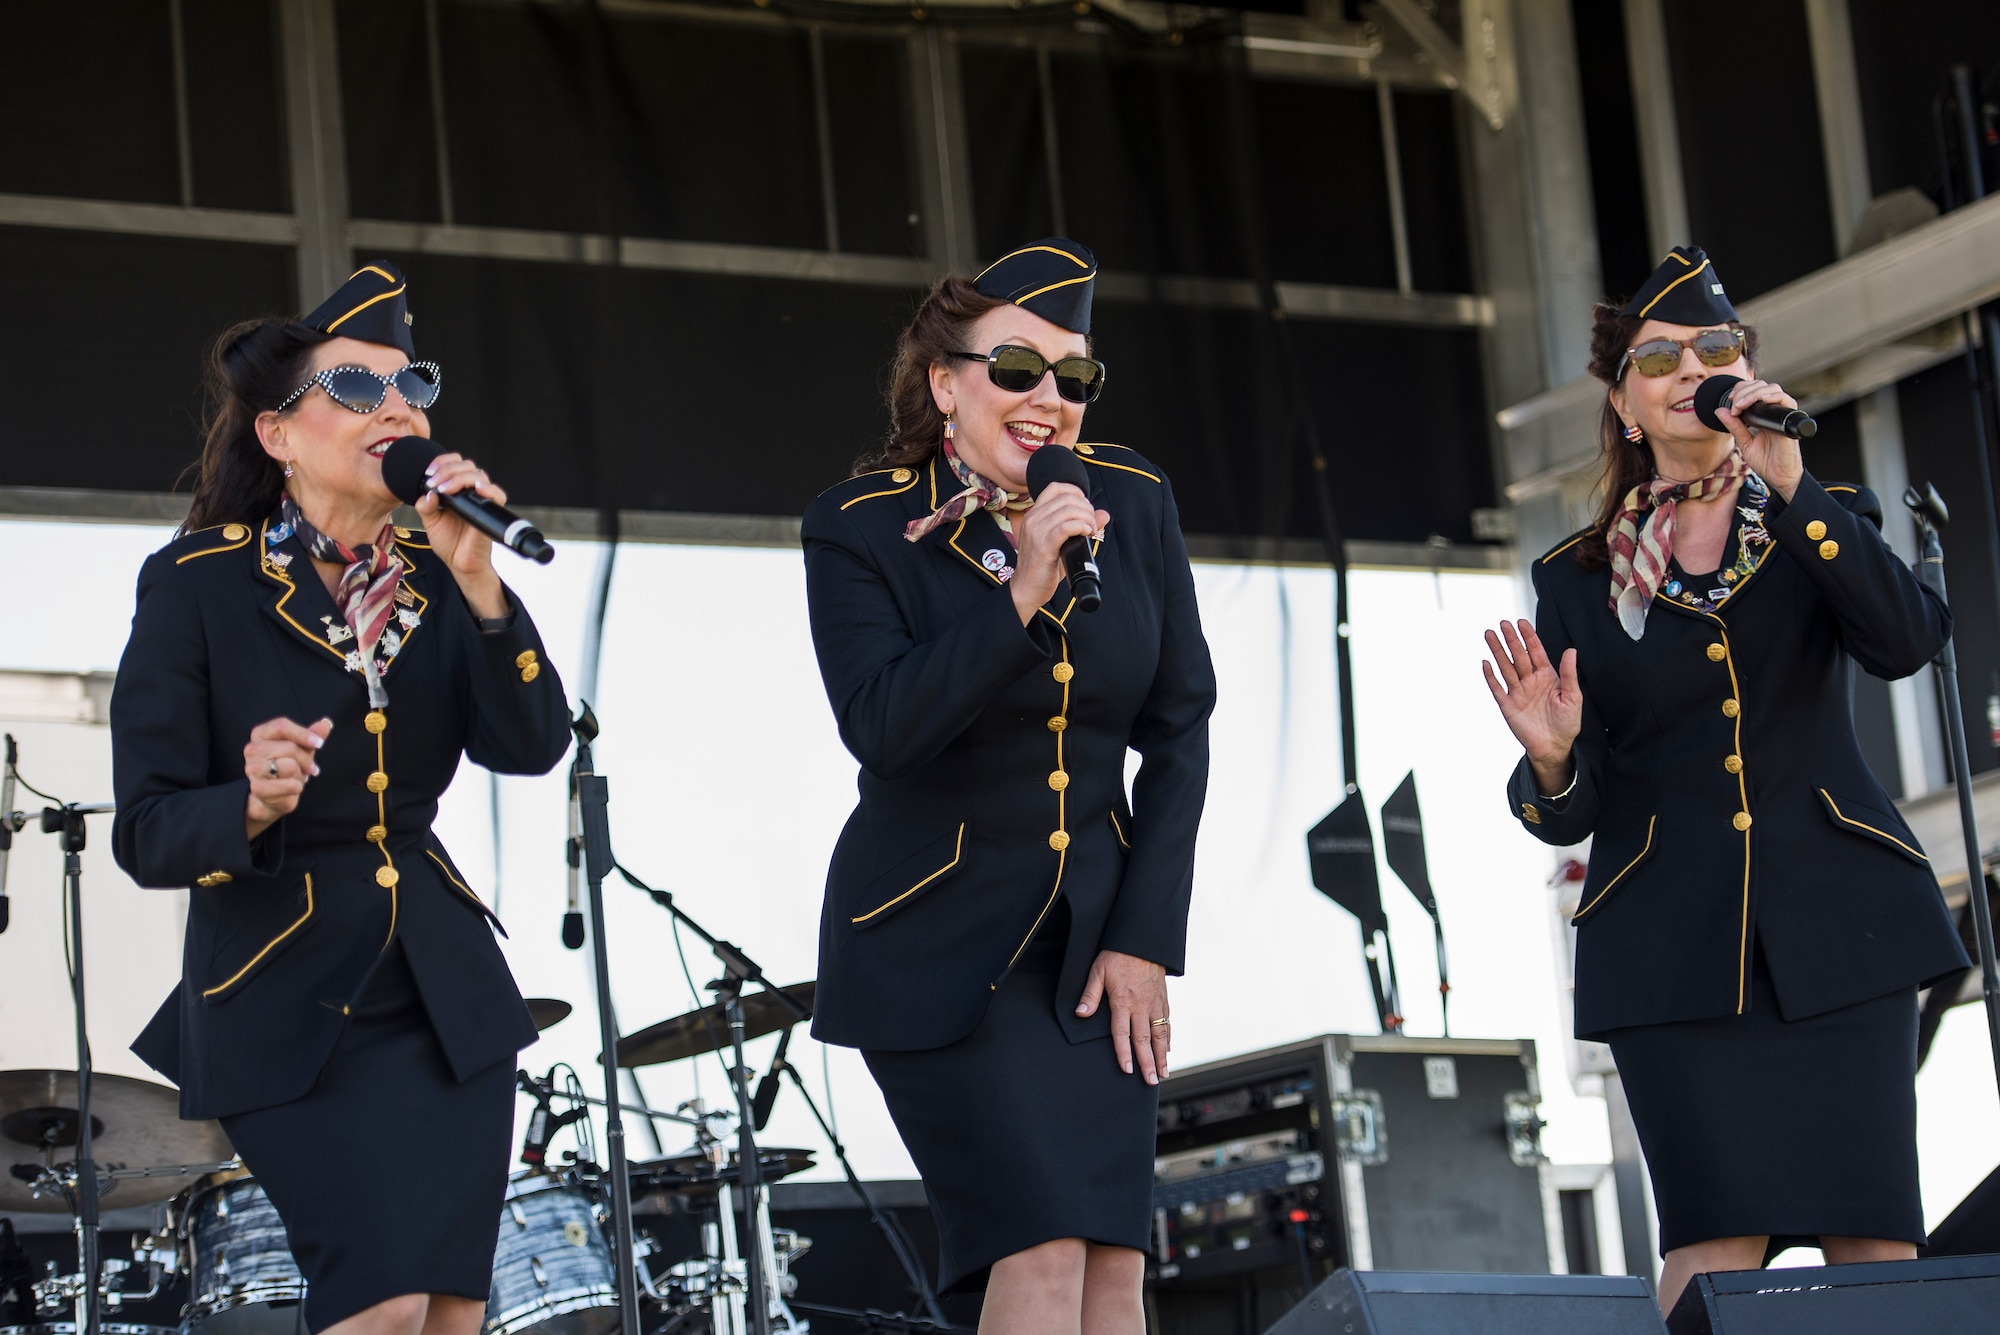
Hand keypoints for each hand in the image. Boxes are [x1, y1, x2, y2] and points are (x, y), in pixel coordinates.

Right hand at [244, 716, 332, 839]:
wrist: (274, 794)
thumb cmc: (287, 765)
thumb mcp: (302, 747)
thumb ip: (313, 734)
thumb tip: (326, 723)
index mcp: (260, 734)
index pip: (281, 726)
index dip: (303, 734)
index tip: (320, 743)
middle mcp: (252, 749)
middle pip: (290, 748)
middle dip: (306, 760)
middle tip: (309, 768)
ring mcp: (252, 769)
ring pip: (290, 766)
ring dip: (300, 774)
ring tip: (296, 777)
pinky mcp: (257, 788)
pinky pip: (290, 785)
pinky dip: (297, 787)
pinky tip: (291, 788)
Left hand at [415, 453, 509, 616]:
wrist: (460, 564)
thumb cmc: (450, 544)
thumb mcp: (431, 522)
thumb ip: (426, 506)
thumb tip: (428, 493)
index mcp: (458, 491)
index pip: (456, 464)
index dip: (442, 462)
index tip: (428, 473)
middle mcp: (472, 493)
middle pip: (467, 465)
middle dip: (447, 470)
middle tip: (434, 482)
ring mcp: (482, 501)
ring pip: (479, 475)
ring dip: (459, 477)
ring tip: (444, 489)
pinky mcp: (491, 513)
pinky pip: (497, 495)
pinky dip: (488, 488)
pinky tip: (475, 489)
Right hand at [1009, 482, 1110, 624]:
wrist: (1026, 589)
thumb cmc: (1043, 567)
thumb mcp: (1062, 542)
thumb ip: (1080, 525)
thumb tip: (1104, 514)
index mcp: (1034, 514)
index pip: (1056, 488)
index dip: (1076, 493)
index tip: (1086, 509)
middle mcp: (1033, 518)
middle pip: (1067, 497)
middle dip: (1087, 508)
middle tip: (1092, 524)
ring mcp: (1036, 531)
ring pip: (1069, 510)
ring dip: (1087, 518)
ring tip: (1091, 531)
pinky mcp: (1043, 546)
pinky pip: (1067, 526)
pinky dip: (1081, 527)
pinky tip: (1085, 534)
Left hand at [1076, 949, 1170, 1083]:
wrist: (1143, 939)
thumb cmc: (1117, 954)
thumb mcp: (1098, 971)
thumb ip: (1090, 994)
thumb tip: (1080, 1013)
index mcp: (1123, 1001)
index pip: (1123, 1033)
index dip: (1124, 1053)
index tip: (1128, 1070)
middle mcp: (1141, 1005)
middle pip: (1144, 1039)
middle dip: (1148, 1063)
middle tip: (1151, 1082)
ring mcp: (1155, 1003)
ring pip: (1160, 1034)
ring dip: (1162, 1055)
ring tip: (1163, 1073)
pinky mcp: (1163, 998)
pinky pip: (1167, 1022)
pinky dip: (1168, 1038)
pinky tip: (1167, 1050)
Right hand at [1482, 619, 1582, 792]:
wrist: (1554, 747)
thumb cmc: (1567, 723)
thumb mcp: (1573, 697)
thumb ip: (1569, 674)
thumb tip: (1570, 650)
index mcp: (1547, 676)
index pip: (1535, 652)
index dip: (1528, 637)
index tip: (1521, 622)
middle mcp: (1530, 681)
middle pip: (1518, 656)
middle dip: (1510, 640)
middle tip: (1503, 623)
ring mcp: (1518, 692)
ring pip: (1506, 667)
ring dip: (1498, 651)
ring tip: (1489, 635)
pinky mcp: (1508, 706)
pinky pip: (1497, 688)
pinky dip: (1491, 676)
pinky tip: (1486, 663)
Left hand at [1714, 378, 1803, 500]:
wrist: (1779, 477)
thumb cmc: (1766, 461)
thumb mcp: (1744, 442)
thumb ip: (1734, 426)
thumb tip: (1720, 410)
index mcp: (1764, 415)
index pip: (1756, 390)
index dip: (1742, 389)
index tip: (1730, 400)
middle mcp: (1775, 412)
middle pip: (1763, 386)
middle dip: (1745, 390)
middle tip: (1734, 404)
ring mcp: (1783, 415)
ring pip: (1773, 389)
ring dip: (1754, 393)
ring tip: (1740, 405)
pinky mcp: (1789, 421)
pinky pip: (1787, 400)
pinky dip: (1772, 396)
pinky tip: (1759, 401)